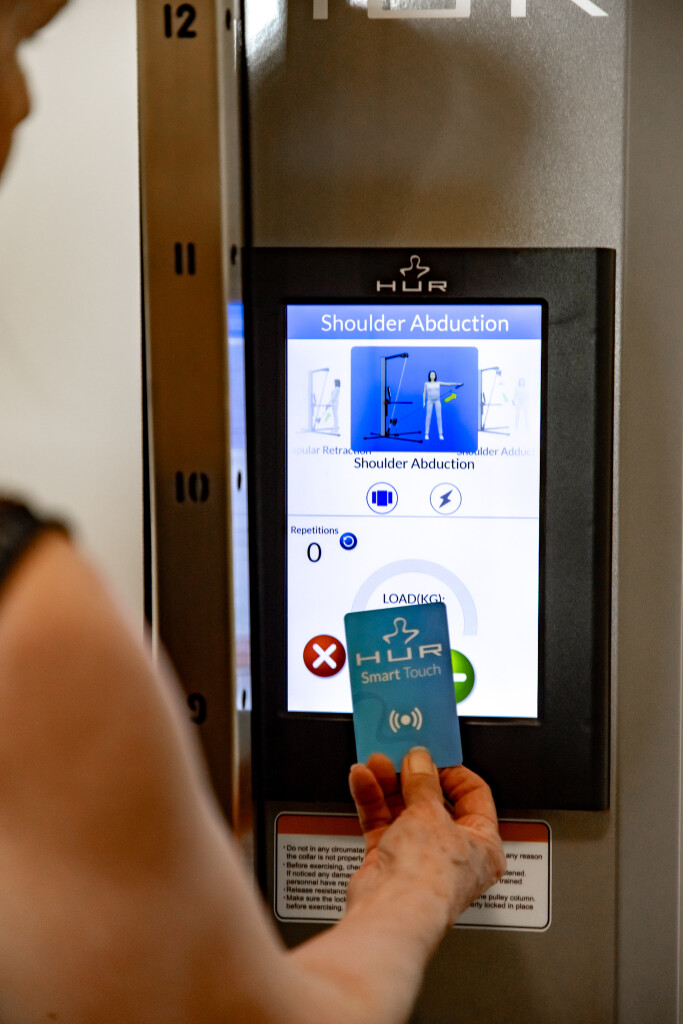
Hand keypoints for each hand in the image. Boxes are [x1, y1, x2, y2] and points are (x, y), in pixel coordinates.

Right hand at [347, 748, 505, 929]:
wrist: (392, 911)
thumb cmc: (429, 877)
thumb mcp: (430, 812)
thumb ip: (423, 781)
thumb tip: (420, 760)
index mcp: (482, 845)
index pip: (473, 796)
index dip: (452, 771)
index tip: (434, 754)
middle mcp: (453, 854)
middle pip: (433, 801)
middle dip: (413, 775)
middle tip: (401, 754)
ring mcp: (420, 858)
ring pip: (404, 810)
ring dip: (388, 784)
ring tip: (376, 762)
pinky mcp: (389, 862)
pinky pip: (382, 822)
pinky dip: (371, 800)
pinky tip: (362, 779)